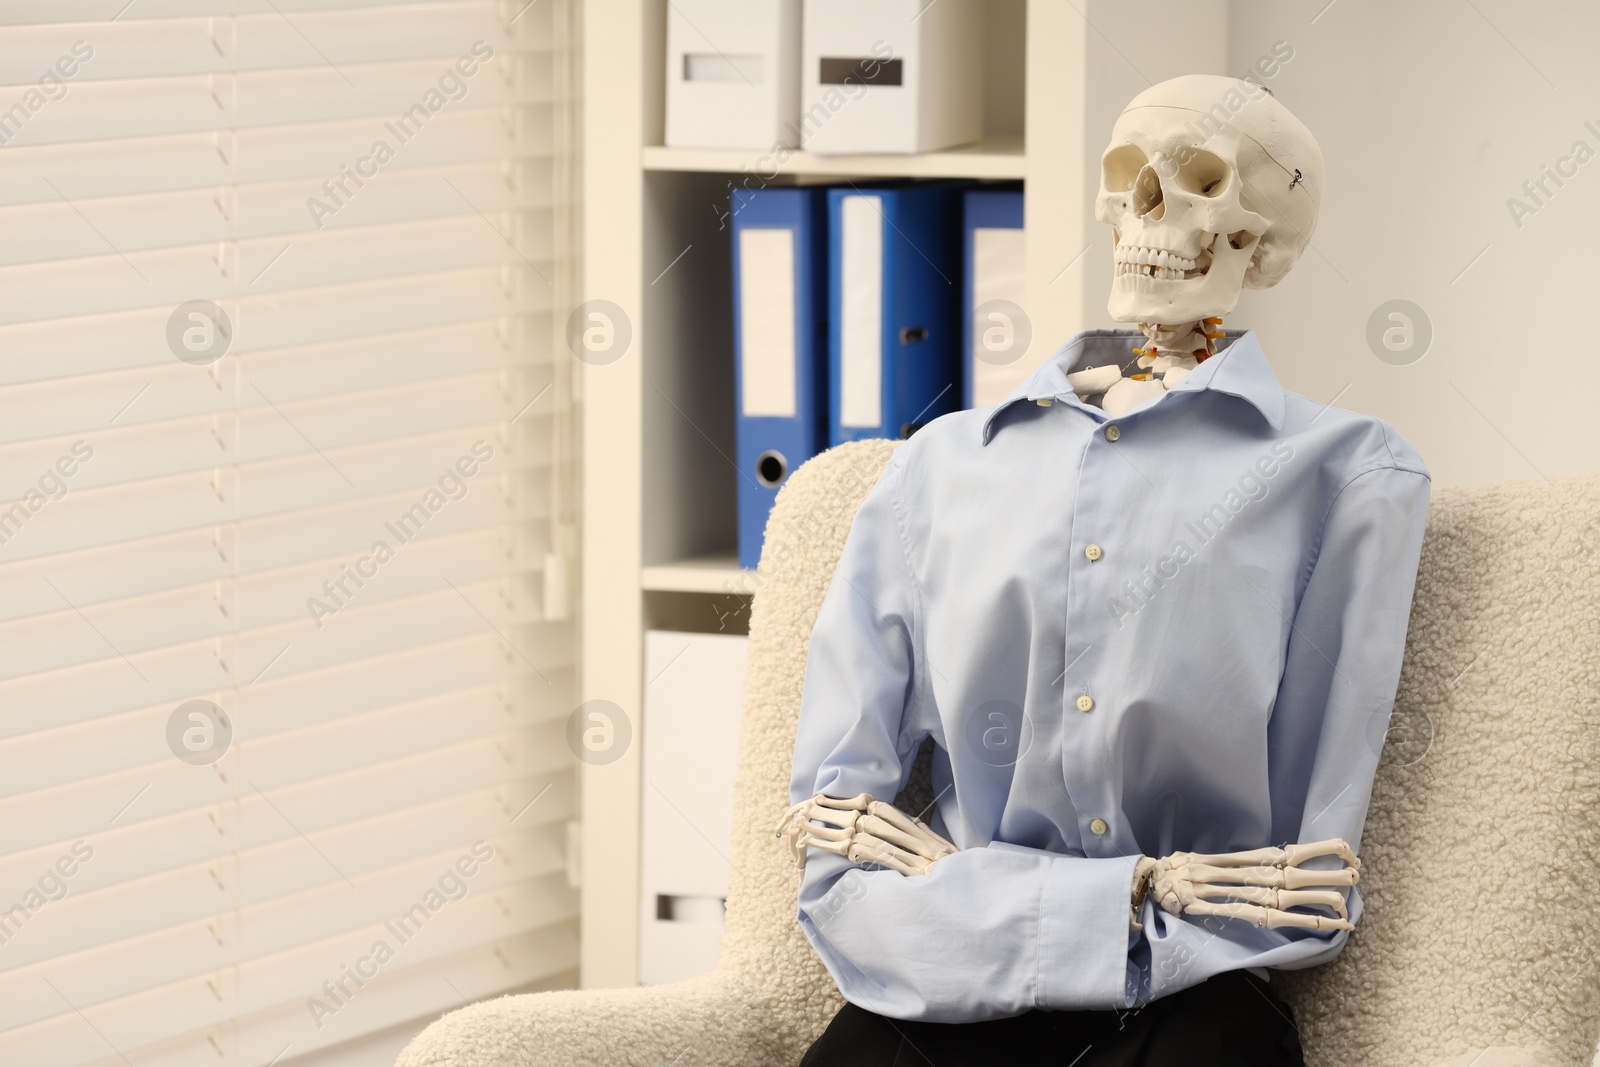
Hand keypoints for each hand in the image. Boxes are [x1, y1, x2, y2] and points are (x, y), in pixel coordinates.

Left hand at [776, 792, 957, 875]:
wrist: (984, 903)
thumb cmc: (960, 885)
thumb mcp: (939, 860)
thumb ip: (915, 846)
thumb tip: (884, 838)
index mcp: (924, 835)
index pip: (883, 810)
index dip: (852, 805)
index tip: (826, 804)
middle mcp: (922, 841)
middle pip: (873, 819)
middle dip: (837, 817)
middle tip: (807, 816)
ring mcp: (923, 858)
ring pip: (875, 836)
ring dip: (840, 835)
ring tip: (812, 835)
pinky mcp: (923, 877)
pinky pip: (891, 858)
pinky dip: (868, 852)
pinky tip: (849, 850)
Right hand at [1134, 838, 1359, 931]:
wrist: (1153, 883)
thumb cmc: (1180, 873)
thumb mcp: (1211, 860)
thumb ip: (1238, 864)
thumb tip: (1268, 865)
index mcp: (1246, 859)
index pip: (1290, 852)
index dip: (1319, 850)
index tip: (1345, 849)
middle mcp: (1249, 872)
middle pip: (1297, 869)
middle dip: (1328, 870)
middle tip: (1357, 871)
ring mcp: (1245, 892)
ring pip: (1292, 892)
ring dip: (1324, 895)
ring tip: (1351, 900)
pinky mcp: (1241, 911)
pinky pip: (1280, 916)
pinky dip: (1308, 921)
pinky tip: (1330, 924)